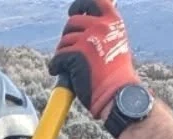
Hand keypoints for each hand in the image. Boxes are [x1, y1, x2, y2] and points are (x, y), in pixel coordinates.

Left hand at [48, 0, 138, 122]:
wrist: (117, 94)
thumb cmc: (115, 75)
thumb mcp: (115, 42)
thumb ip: (103, 30)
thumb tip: (83, 24)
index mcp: (113, 20)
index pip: (94, 0)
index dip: (79, 5)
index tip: (73, 12)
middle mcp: (101, 25)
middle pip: (73, 22)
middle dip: (68, 35)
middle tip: (68, 49)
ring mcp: (89, 38)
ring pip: (64, 41)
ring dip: (62, 53)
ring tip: (66, 66)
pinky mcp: (77, 54)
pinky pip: (58, 57)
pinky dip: (55, 66)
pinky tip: (57, 71)